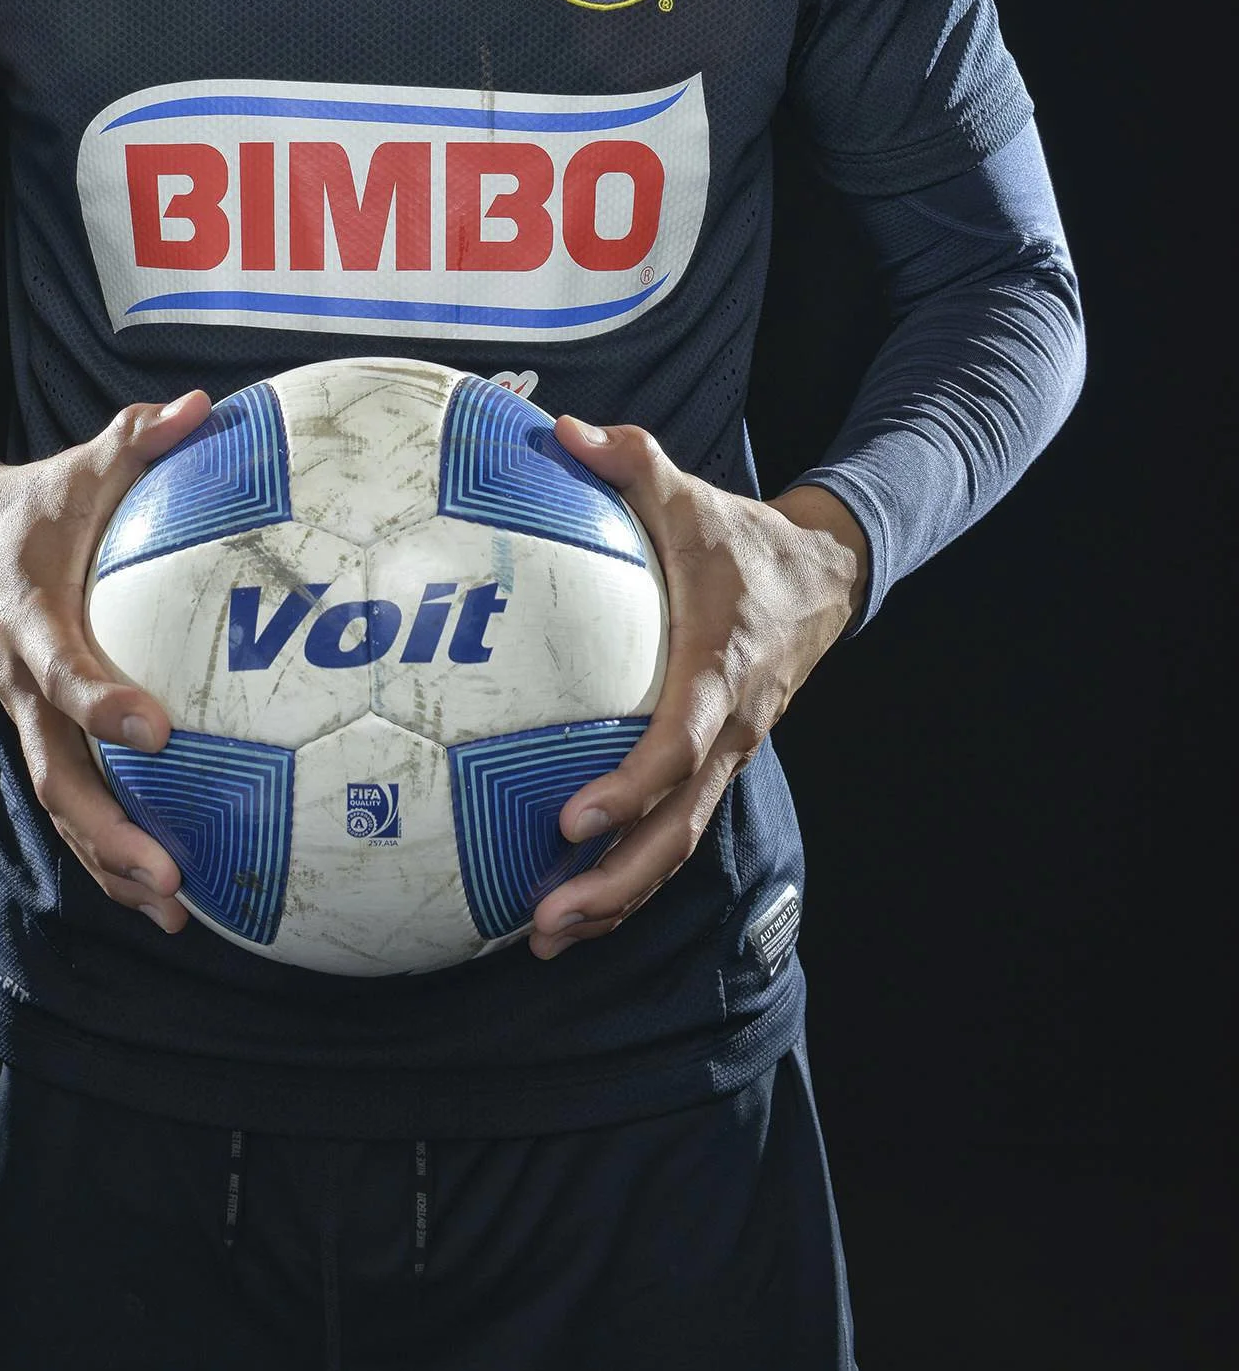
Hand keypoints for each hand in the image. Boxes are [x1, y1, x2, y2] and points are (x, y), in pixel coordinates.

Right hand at [0, 394, 211, 935]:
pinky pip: (73, 801)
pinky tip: (165, 893)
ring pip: (62, 803)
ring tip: (174, 909)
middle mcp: (20, 681)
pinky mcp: (37, 733)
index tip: (157, 728)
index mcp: (30, 618)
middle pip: (56, 772)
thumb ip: (138, 439)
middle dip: (109, 829)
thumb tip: (205, 406)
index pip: (62, 669)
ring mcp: (24, 716)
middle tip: (168, 871)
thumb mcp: (78, 465)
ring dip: (111, 859)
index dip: (103, 702)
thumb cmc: (34, 500)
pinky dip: (109, 850)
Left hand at [527, 422, 867, 959]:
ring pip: (677, 848)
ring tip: (546, 940)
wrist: (825, 576)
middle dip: (614, 883)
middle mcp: (728, 730)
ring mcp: (727, 757)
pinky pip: (674, 833)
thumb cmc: (741, 539)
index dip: (629, 788)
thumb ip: (630, 461)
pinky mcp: (717, 766)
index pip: (677, 743)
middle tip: (547, 923)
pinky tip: (573, 903)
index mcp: (719, 669)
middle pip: (677, 830)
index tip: (572, 820)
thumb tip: (562, 430)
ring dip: (617, 899)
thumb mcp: (690, 495)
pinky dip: (628, 876)